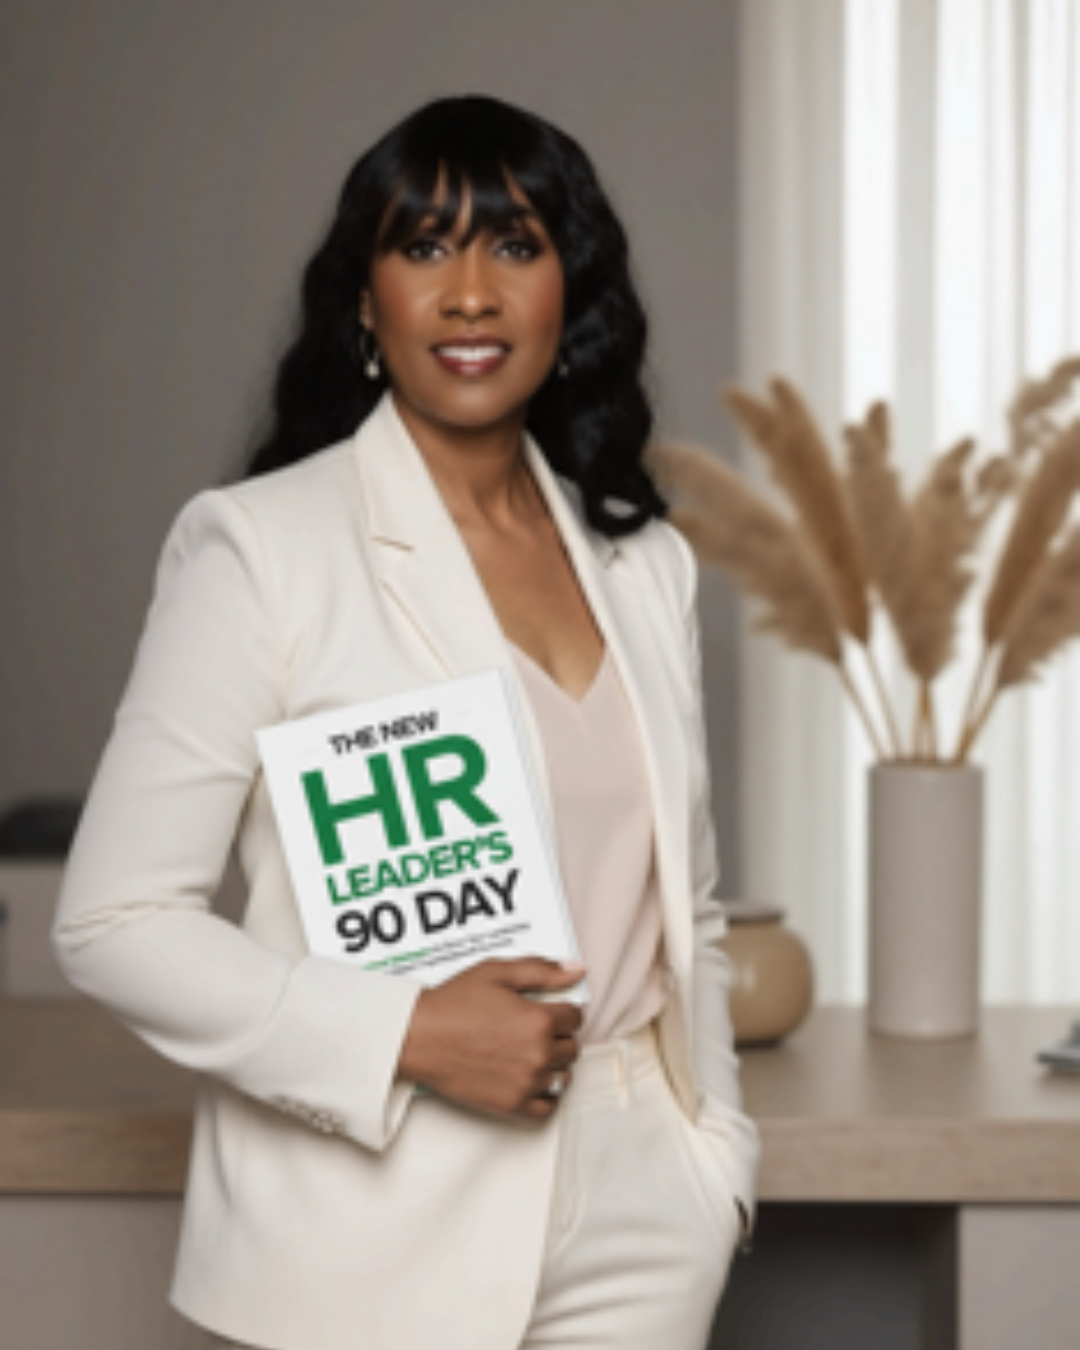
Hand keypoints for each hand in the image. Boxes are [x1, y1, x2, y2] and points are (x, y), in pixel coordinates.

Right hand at [396, 957, 585, 1120]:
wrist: (420, 1037)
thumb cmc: (454, 1004)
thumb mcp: (497, 973)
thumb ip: (541, 971)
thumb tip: (576, 970)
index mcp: (539, 1020)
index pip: (576, 1018)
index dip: (564, 1011)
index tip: (551, 1011)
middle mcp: (538, 1054)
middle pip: (572, 1048)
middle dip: (559, 1036)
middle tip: (535, 1030)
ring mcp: (526, 1083)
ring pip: (563, 1076)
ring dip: (554, 1064)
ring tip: (532, 1053)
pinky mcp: (511, 1105)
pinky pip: (547, 1108)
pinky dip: (546, 1095)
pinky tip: (532, 1081)